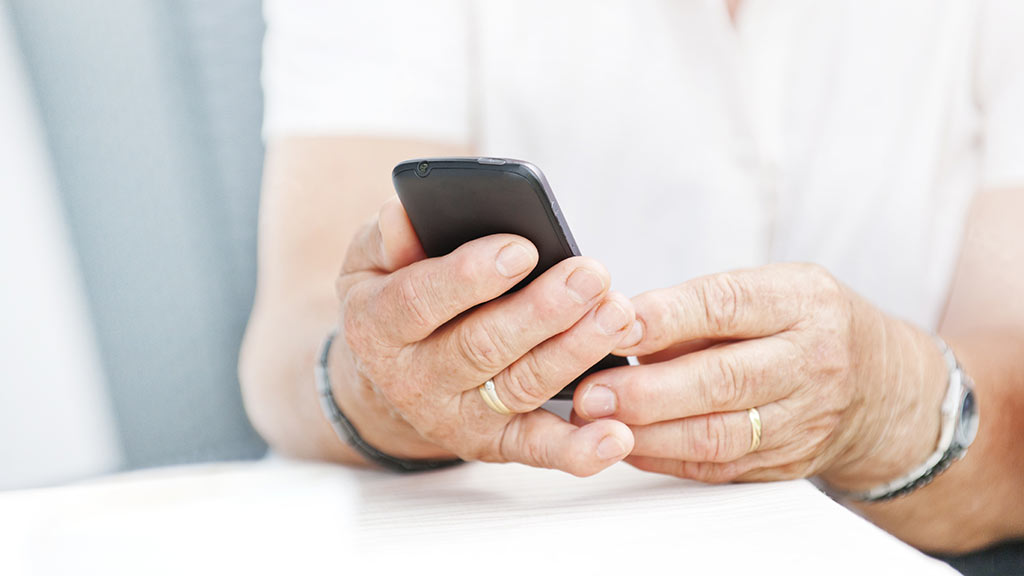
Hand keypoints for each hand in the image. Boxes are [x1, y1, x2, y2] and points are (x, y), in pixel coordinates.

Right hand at [333, 198, 638, 475]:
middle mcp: (413, 380)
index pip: (419, 301)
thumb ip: (387, 240)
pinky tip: (616, 435)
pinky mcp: (497, 443)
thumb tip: (401, 214)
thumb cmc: (395, 300)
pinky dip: (579, 449)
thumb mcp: (372, 264)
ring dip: (574, 353)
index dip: (470, 276)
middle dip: (542, 310)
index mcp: (376, 325)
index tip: (522, 248)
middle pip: (481, 345)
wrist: (389, 380)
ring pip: (521, 385)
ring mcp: (458, 417)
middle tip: (590, 276)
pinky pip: (539, 448)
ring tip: (616, 315)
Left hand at [571, 263, 947, 488]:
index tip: (615, 324)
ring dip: (649, 433)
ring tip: (599, 422)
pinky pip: (717, 467)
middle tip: (593, 392)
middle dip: (648, 390)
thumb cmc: (804, 323)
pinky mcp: (787, 462)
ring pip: (718, 435)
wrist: (879, 384)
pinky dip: (665, 457)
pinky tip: (628, 444)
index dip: (667, 318)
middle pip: (722, 380)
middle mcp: (809, 361)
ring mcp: (803, 419)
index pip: (727, 306)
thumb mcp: (768, 290)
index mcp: (801, 301)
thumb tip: (618, 325)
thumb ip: (698, 308)